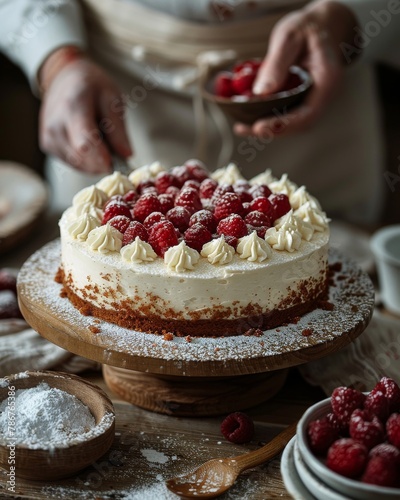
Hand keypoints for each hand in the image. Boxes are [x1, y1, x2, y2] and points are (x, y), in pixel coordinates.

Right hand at [39, 48, 131, 173]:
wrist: (64, 78)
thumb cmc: (92, 87)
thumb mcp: (112, 98)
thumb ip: (118, 128)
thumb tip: (127, 155)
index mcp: (73, 107)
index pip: (85, 143)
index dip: (103, 159)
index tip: (117, 165)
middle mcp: (55, 124)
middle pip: (82, 157)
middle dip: (103, 162)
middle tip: (116, 153)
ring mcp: (48, 136)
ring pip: (78, 164)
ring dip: (95, 162)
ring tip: (101, 141)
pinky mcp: (47, 145)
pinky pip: (72, 163)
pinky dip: (86, 160)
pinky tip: (89, 144)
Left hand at [234, 1, 356, 137]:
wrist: (319, 26)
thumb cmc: (306, 27)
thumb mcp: (289, 37)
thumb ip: (276, 64)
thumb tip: (260, 93)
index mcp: (327, 80)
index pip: (307, 113)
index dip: (283, 125)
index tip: (259, 126)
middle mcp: (324, 95)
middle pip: (300, 123)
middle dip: (272, 130)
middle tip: (244, 129)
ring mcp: (315, 100)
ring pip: (293, 123)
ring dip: (268, 128)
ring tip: (242, 127)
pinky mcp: (303, 100)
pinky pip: (287, 114)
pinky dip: (269, 118)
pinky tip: (249, 118)